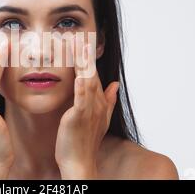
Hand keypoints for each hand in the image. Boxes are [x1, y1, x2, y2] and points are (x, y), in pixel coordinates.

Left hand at [55, 42, 118, 178]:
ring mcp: (90, 109)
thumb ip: (108, 100)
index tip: (85, 38)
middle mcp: (97, 102)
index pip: (94, 72)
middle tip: (82, 32)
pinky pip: (81, 99)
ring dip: (83, 62)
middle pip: (92, 72)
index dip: (89, 55)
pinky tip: (80, 75)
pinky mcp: (79, 117)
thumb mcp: (99, 118)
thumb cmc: (84, 140)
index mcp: (99, 100)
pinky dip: (81, 87)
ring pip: (88, 80)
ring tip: (79, 44)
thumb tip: (115, 83)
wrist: (79, 161)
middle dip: (87, 52)